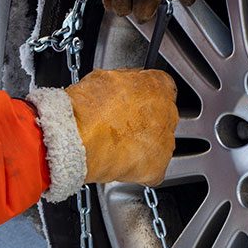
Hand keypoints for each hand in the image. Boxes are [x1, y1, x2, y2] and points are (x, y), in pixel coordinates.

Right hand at [65, 68, 177, 185]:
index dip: (141, 97)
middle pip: (161, 117)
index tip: (129, 103)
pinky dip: (138, 169)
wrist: (78, 137)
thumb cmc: (88, 108)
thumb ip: (123, 82)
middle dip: (142, 122)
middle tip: (119, 126)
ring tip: (115, 146)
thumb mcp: (104, 78)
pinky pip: (152, 169)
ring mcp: (165, 141)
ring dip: (141, 145)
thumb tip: (120, 87)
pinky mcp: (157, 167)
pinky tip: (119, 163)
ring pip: (158, 143)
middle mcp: (168, 112)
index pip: (160, 88)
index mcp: (159, 84)